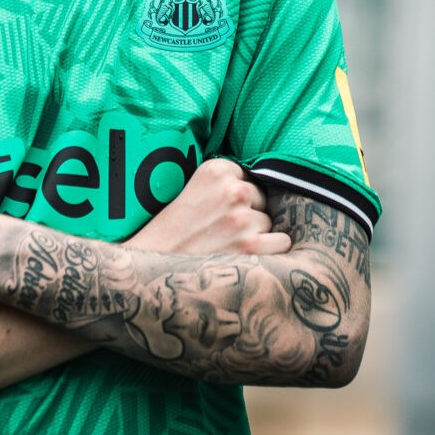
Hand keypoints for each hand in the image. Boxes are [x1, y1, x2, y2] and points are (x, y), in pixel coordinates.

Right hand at [125, 158, 290, 255]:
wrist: (152, 265)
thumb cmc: (171, 231)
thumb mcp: (192, 189)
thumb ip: (223, 184)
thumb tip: (262, 187)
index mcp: (215, 170)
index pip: (248, 176)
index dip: (237, 196)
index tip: (220, 209)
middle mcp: (232, 189)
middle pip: (261, 199)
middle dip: (249, 213)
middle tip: (222, 230)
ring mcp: (243, 218)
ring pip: (269, 222)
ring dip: (255, 235)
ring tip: (227, 245)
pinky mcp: (252, 245)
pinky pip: (282, 242)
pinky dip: (271, 251)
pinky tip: (249, 257)